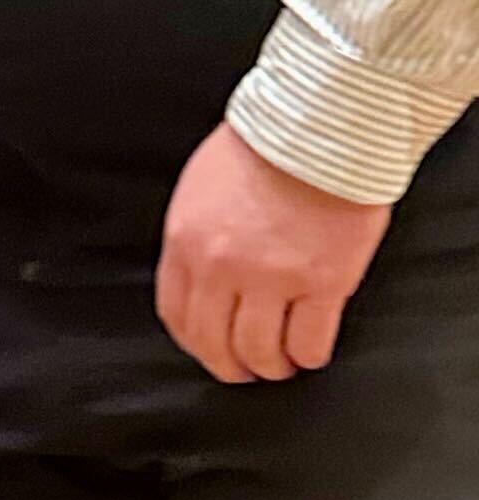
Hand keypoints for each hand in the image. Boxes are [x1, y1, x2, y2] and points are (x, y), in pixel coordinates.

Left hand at [155, 122, 391, 383]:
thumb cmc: (262, 149)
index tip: (206, 348)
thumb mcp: (199, 190)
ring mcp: (273, 278)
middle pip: (213, 342)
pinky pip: (311, 341)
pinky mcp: (323, 282)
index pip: (176, 314)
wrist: (317, 130)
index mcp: (186, 243)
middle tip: (243, 370)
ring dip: (270, 366)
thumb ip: (197, 237)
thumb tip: (200, 275)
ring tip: (280, 365)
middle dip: (228, 365)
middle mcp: (222, 267)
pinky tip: (310, 352)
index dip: (193, 342)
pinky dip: (309, 355)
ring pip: (260, 350)